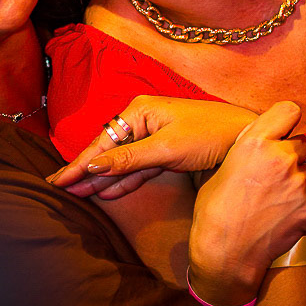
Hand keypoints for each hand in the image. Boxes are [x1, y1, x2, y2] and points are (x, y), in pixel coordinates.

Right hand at [46, 94, 257, 197]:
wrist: (246, 136)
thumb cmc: (209, 135)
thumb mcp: (166, 149)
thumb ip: (127, 160)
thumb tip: (91, 165)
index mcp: (139, 111)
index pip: (102, 142)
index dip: (79, 163)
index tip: (58, 181)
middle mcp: (142, 120)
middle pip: (108, 151)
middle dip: (85, 171)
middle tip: (59, 189)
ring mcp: (154, 136)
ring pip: (122, 161)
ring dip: (102, 179)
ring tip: (77, 194)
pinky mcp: (165, 151)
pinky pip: (138, 167)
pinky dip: (124, 180)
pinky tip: (107, 192)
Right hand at [189, 102, 305, 301]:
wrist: (226, 251)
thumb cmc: (215, 208)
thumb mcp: (224, 166)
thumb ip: (249, 148)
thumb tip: (262, 138)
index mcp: (255, 143)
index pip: (289, 110)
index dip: (287, 120)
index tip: (283, 130)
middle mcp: (282, 158)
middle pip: (304, 143)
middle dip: (294, 155)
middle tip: (278, 172)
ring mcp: (300, 185)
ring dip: (304, 178)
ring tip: (284, 194)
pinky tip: (292, 210)